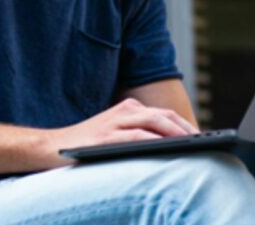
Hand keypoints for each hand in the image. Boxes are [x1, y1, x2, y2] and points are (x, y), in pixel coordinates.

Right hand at [42, 98, 197, 166]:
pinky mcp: (105, 137)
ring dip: (175, 132)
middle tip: (204, 141)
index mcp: (128, 108)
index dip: (185, 124)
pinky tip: (166, 147)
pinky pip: (135, 136)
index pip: (164, 114)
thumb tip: (170, 147)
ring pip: (153, 122)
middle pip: (163, 115)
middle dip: (186, 128)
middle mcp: (123, 111)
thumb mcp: (115, 134)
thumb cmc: (86, 145)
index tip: (203, 137)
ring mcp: (114, 123)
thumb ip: (138, 134)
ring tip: (192, 143)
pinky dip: (153, 140)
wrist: (49, 147)